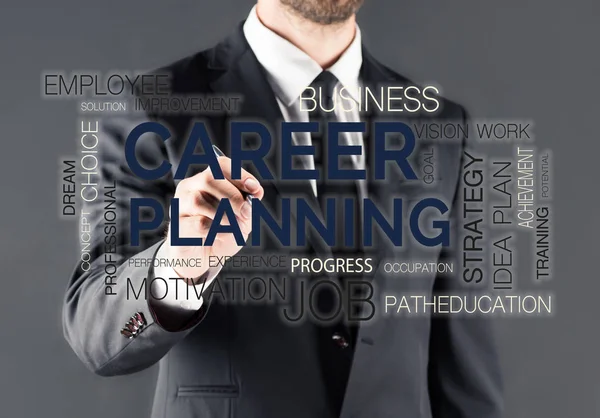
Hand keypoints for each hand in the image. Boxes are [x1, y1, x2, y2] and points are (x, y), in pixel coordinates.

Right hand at [164, 156, 263, 280]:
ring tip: (233, 227)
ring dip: (223, 215)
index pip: (220, 165)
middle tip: (246, 213)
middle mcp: (190, 188)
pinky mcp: (176, 226)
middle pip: (209, 178)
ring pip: (198, 200)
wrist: (203, 259)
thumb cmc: (221, 234)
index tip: (255, 189)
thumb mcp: (242, 219)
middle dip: (233, 196)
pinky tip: (218, 236)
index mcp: (207, 180)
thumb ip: (250, 205)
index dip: (239, 175)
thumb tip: (255, 192)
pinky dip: (214, 230)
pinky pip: (196, 223)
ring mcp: (180, 206)